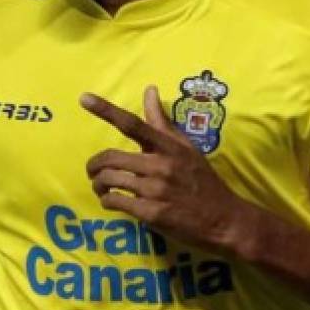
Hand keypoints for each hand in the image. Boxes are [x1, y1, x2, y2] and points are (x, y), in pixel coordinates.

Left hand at [81, 85, 251, 252]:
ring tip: (101, 188)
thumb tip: (150, 90)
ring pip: (110, 181)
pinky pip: (116, 202)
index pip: (132, 123)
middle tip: (92, 171)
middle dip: (94, 165)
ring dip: (99, 185)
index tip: (84, 98)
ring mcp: (156, 190)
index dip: (106, 110)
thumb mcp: (187, 147)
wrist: (225, 220)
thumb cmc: (203, 180)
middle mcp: (160, 165)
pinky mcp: (152, 214)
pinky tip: (111, 202)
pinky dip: (108, 201)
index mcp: (168, 146)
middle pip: (110, 157)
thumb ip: (162, 121)